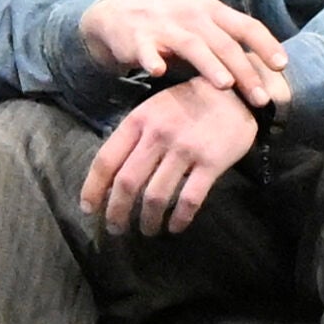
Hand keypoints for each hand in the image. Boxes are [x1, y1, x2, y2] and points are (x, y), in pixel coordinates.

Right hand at [79, 0, 292, 110]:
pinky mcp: (139, 39)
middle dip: (244, 70)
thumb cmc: (173, 26)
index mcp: (213, 12)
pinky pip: (146, 51)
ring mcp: (165, 26)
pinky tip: (157, 72)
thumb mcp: (204, 27)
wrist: (123, 13)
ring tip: (225, 85)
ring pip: (192, 45)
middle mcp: (192, 16)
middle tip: (260, 97)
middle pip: (224, 43)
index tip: (281, 67)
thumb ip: (228, 45)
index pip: (246, 26)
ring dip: (210, 65)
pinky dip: (152, 59)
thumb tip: (265, 74)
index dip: (265, 44)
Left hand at [79, 79, 261, 236]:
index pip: (106, 160)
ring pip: (156, 196)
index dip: (93, 188)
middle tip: (116, 229)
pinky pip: (189, 199)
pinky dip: (179, 219)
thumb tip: (110, 175)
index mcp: (138, 121)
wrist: (235, 92)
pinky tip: (175, 227)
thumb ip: (134, 136)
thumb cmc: (188, 103)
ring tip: (146, 230)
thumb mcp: (154, 108)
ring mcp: (185, 149)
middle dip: (117, 212)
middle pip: (127, 183)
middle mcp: (158, 135)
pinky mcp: (211, 162)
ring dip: (147, 220)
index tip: (89, 208)